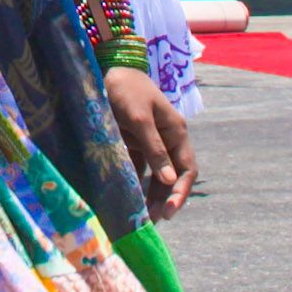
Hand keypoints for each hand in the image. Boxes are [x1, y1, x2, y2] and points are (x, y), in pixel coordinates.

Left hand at [105, 67, 194, 219]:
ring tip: (140, 219)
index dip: (180, 192)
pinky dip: (135, 185)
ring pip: (155, 177)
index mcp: (176, 132)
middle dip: (164, 200)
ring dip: (150, 197)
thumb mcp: (140, 119)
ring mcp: (150, 142)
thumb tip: (170, 180)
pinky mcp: (133, 143)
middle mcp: (166, 139)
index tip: (168, 212)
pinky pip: (138, 169)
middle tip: (150, 223)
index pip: (186, 169)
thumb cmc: (125, 89)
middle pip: (171, 177)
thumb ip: (154, 149)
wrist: (104, 68)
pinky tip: (128, 201)